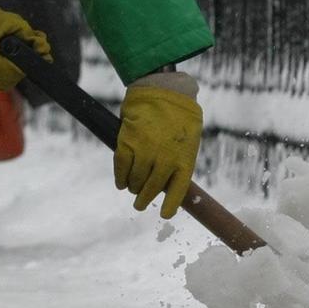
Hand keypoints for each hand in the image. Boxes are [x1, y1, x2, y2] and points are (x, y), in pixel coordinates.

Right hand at [116, 72, 202, 217]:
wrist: (163, 91)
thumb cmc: (179, 116)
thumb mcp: (188, 140)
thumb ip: (179, 160)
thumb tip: (168, 181)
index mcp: (184, 159)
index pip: (177, 191)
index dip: (170, 205)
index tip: (165, 216)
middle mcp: (165, 159)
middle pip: (152, 188)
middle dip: (144, 199)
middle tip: (140, 205)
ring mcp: (146, 152)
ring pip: (136, 180)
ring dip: (133, 187)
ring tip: (132, 189)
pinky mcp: (128, 143)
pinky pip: (121, 167)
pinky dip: (120, 177)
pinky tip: (121, 183)